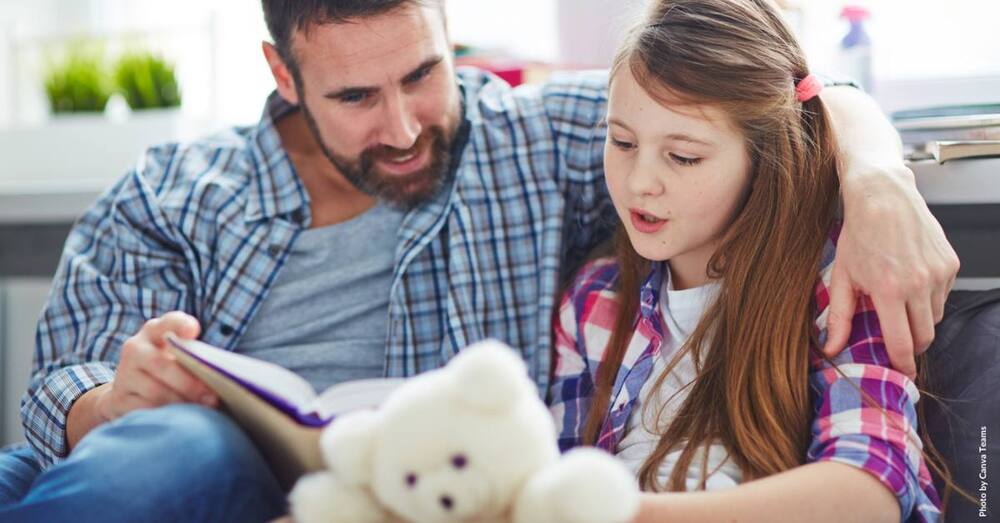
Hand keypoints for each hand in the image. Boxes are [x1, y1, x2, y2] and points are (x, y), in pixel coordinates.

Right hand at [95, 311, 218, 420]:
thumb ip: (196, 358)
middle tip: (213, 398)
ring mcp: (125, 374)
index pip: (169, 322)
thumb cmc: (169, 371)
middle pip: (162, 365)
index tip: (193, 331)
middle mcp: (136, 348)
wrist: (129, 392)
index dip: (181, 325)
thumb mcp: (178, 357)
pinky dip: (165, 416)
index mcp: (156, 331)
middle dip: (190, 384)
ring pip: (155, 392)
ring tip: (203, 412)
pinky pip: (145, 411)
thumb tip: (224, 374)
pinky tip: (180, 421)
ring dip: (182, 403)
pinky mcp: (119, 399)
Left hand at [823, 164, 958, 377]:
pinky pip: (943, 295)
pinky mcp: (950, 263)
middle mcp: (919, 284)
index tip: (901, 374)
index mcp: (889, 291)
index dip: (903, 365)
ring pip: (935, 317)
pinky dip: (929, 298)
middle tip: (897, 342)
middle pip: (924, 336)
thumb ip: (839, 317)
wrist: (883, 196)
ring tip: (899, 304)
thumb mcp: (842, 276)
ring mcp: (939, 273)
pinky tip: (910, 282)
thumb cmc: (858, 235)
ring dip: (920, 320)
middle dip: (911, 345)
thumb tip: (832, 349)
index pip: (902, 343)